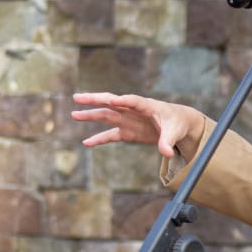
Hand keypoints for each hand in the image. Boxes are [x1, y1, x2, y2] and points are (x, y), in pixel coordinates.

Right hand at [71, 92, 206, 159]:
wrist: (178, 125)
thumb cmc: (177, 123)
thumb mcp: (175, 132)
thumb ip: (168, 142)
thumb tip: (166, 153)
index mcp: (147, 105)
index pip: (133, 101)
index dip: (123, 100)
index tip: (112, 100)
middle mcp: (133, 110)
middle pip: (111, 102)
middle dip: (95, 99)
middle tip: (78, 98)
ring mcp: (128, 120)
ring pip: (106, 115)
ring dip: (90, 115)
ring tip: (74, 114)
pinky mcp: (127, 131)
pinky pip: (110, 135)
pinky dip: (99, 139)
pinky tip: (86, 142)